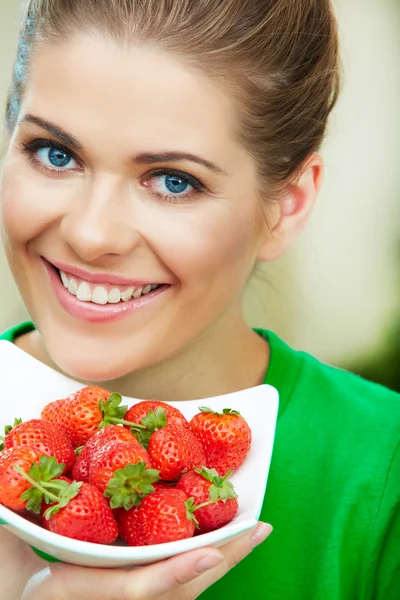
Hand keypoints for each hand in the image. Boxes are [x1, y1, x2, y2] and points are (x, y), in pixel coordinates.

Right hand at [21, 522, 271, 599]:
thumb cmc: (19, 581)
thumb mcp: (11, 553)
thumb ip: (12, 525)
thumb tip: (7, 491)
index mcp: (82, 594)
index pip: (136, 589)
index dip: (174, 572)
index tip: (211, 555)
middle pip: (179, 591)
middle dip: (222, 561)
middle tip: (259, 528)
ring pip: (185, 591)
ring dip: (221, 561)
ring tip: (252, 531)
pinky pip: (178, 588)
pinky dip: (203, 565)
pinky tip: (220, 542)